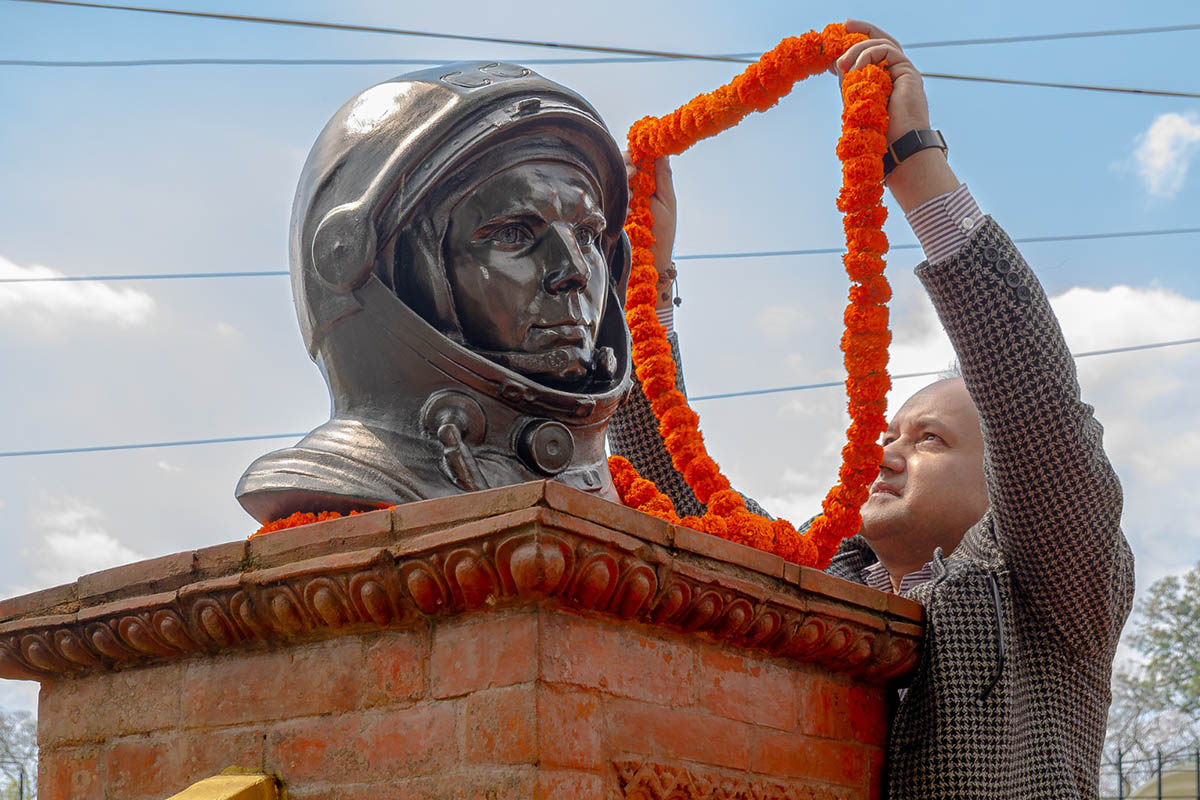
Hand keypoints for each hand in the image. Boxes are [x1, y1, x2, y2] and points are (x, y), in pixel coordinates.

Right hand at [625, 152, 676, 307]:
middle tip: (633, 172)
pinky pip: (607, 197)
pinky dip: (618, 200)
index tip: (639, 156)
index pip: (637, 159)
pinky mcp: (610, 211)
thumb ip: (664, 176)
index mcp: (647, 183)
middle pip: (621, 165)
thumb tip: (662, 150)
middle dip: (626, 165)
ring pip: (613, 178)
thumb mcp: (667, 201)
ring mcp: (619, 199)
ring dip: (622, 182)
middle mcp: (631, 188)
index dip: (636, 154)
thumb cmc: (663, 232)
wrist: (652, 259)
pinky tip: (627, 209)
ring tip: (632, 195)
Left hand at [834, 20, 959, 210]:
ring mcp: (904, 72)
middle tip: (843, 26)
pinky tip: (854, 70)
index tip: (836, 43)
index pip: (872, 55)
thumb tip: (837, 64)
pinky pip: (887, 51)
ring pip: (881, 44)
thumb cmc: (878, 138)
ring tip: (841, 65)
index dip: (855, 46)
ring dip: (857, 49)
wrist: (898, 149)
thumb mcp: (858, 104)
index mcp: (885, 82)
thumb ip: (851, 84)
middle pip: (881, 42)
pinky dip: (867, 55)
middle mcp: (897, 74)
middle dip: (862, 30)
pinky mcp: (908, 71)